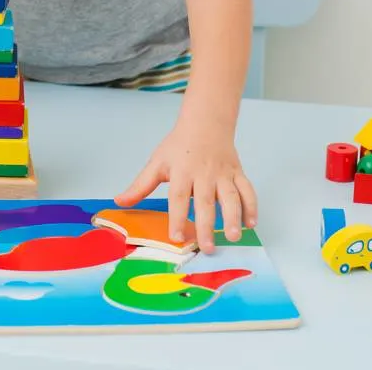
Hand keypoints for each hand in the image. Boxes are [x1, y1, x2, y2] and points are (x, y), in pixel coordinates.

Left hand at [114, 120, 256, 253]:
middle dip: (207, 226)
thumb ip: (140, 185)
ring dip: (233, 217)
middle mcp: (203, 174)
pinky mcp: (238, 173)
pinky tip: (251, 224)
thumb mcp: (157, 162)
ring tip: (232, 237)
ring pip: (230, 197)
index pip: (178, 197)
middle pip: (205, 202)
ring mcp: (223, 174)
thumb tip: (119, 201)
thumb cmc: (179, 145)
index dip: (177, 217)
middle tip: (207, 248)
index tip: (176, 236)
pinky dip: (251, 207)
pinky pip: (247, 190)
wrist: (205, 123)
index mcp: (181, 172)